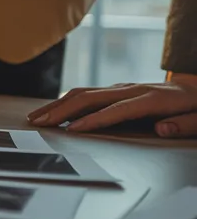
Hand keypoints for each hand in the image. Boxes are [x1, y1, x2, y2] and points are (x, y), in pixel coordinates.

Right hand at [28, 74, 196, 135]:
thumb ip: (185, 125)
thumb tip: (163, 129)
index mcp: (153, 99)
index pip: (117, 111)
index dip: (94, 120)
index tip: (71, 130)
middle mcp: (134, 89)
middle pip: (91, 97)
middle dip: (62, 110)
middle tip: (39, 123)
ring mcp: (124, 88)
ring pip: (85, 93)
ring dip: (58, 105)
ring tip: (37, 117)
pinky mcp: (119, 90)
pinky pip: (89, 94)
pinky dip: (67, 102)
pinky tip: (54, 110)